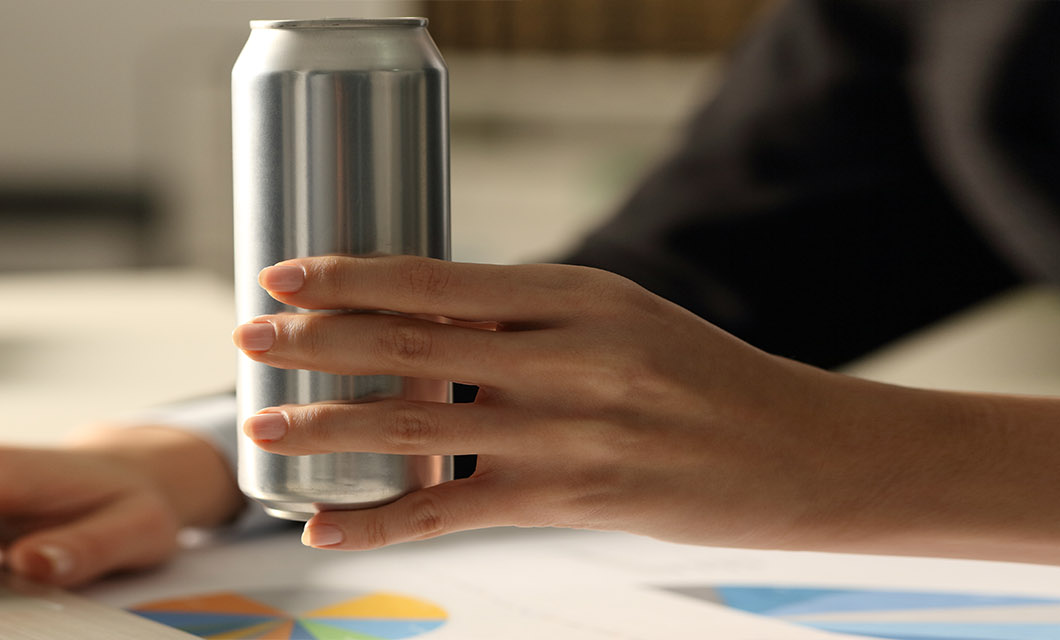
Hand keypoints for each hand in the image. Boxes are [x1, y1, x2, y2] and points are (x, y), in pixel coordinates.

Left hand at [230, 255, 1059, 581]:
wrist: (812, 454)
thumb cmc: (706, 386)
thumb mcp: (621, 323)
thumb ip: (529, 323)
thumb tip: (422, 328)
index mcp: (577, 294)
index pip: (439, 280)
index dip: (352, 276)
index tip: (286, 273)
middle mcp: (570, 352)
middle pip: (415, 341)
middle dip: (320, 338)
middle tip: (248, 332)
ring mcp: (573, 428)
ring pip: (423, 424)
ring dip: (332, 424)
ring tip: (263, 422)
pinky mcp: (578, 498)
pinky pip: (457, 511)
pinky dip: (384, 521)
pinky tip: (328, 528)